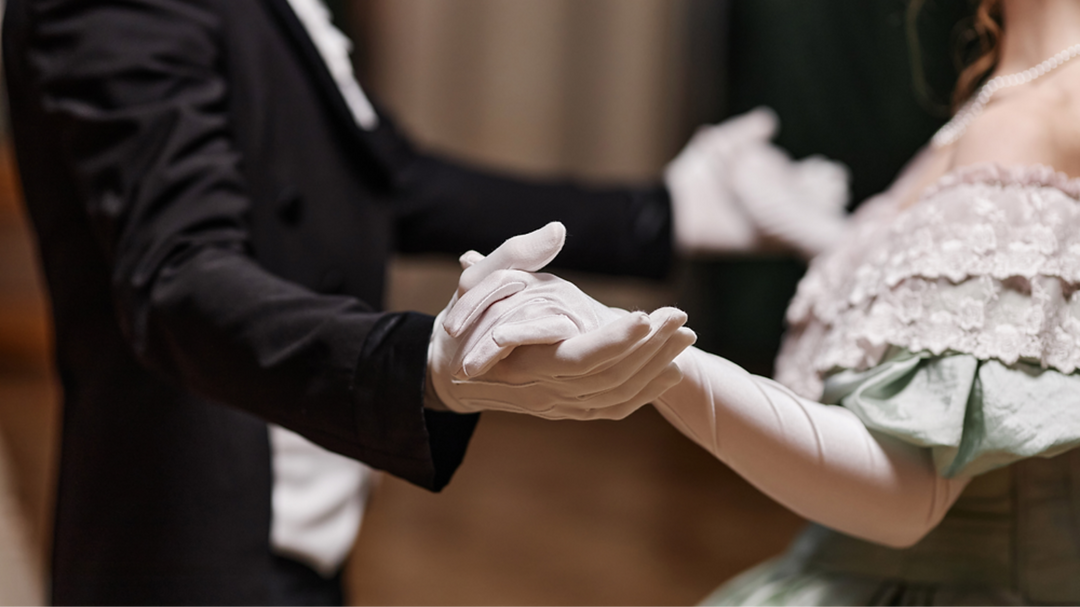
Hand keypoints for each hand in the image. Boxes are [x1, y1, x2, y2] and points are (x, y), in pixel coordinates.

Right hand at [427, 223, 696, 419]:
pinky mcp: (569, 410)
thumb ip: (515, 254)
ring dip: (656, 366)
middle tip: (680, 315)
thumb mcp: (476, 283)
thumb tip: (558, 230)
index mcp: (523, 364)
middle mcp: (546, 394)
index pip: (579, 360)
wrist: (447, 373)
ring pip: (618, 394)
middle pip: (610, 379)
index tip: (645, 315)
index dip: (615, 341)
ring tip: (685, 335)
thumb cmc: (461, 323)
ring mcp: (560, 407)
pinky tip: (671, 370)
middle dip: (650, 347)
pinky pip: (614, 408)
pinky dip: (646, 391)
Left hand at [664, 107, 850, 258]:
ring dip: (820, 209)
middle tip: (837, 183)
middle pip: (809, 198)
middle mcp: (772, 205)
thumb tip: (770, 121)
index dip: (818, 175)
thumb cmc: (694, 175)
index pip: (803, 178)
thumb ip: (745, 132)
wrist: (675, 206)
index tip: (831, 170)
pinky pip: (788, 236)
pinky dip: (803, 227)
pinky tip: (817, 219)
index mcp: (768, 182)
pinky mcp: (761, 241)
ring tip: (835, 198)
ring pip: (803, 217)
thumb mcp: (721, 144)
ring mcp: (768, 224)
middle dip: (825, 192)